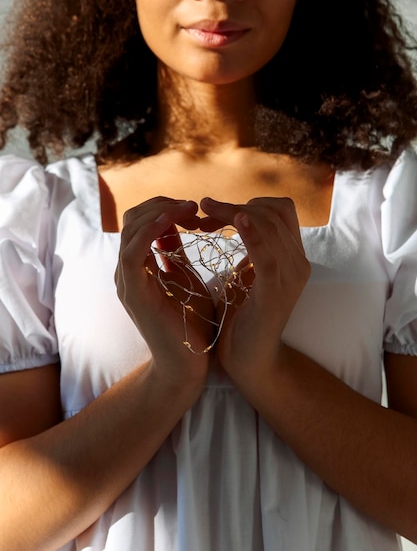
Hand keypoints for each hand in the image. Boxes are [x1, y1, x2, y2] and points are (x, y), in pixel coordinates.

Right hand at [115, 197, 214, 386]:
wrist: (188, 367)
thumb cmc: (190, 325)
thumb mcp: (185, 278)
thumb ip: (176, 253)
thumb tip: (178, 223)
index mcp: (140, 266)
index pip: (141, 221)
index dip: (165, 208)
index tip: (194, 208)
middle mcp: (127, 271)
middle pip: (132, 220)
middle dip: (162, 205)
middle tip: (193, 205)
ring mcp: (127, 283)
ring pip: (129, 232)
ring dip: (159, 213)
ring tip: (188, 208)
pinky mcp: (134, 294)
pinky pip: (132, 254)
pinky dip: (149, 232)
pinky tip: (171, 220)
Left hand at [200, 197, 310, 382]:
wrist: (249, 361)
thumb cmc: (241, 317)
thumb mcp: (245, 273)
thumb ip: (248, 247)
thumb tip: (232, 215)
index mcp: (291, 256)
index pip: (279, 210)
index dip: (247, 202)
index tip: (212, 212)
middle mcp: (297, 263)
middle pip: (275, 211)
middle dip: (236, 205)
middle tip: (204, 211)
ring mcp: (290, 278)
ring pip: (271, 226)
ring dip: (234, 212)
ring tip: (205, 213)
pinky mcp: (275, 294)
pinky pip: (268, 256)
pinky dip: (253, 234)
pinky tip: (237, 220)